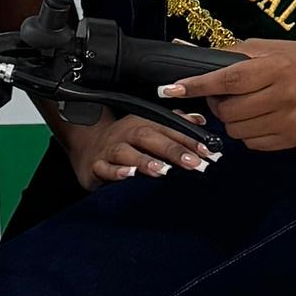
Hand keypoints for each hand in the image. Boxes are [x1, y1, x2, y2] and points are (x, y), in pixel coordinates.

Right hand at [62, 103, 217, 187]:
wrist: (87, 147)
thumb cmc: (124, 140)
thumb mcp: (148, 128)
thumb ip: (175, 124)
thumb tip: (200, 120)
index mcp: (141, 123)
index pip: (168, 128)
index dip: (189, 139)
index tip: (208, 151)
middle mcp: (126, 134)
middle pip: (149, 137)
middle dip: (172, 150)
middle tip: (194, 163)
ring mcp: (110, 150)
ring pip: (126, 152)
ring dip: (145, 160)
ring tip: (163, 170)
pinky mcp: (96, 166)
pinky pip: (105, 168)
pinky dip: (116, 172)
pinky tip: (129, 175)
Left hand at [190, 41, 295, 151]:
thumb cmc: (293, 58)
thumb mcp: (263, 48)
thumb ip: (225, 54)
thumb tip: (183, 54)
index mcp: (276, 68)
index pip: (229, 80)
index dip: (198, 85)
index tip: (172, 88)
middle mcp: (284, 96)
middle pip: (229, 111)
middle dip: (217, 105)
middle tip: (223, 96)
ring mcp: (289, 121)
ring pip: (236, 132)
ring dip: (231, 120)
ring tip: (244, 106)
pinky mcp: (293, 139)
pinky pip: (252, 144)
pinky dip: (248, 132)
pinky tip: (260, 117)